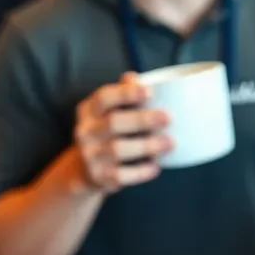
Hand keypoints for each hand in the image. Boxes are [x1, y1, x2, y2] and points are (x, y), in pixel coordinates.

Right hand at [73, 73, 172, 192]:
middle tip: (169, 117)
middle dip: (142, 119)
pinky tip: (156, 167)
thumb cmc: (108, 131)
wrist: (84, 169)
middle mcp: (85, 131)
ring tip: (170, 142)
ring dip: (147, 145)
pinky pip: (120, 175)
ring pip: (117, 149)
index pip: (104, 97)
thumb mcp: (110, 110)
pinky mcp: (98, 177)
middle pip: (113, 123)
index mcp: (89, 110)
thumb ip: (123, 93)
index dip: (126, 93)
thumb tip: (134, 76)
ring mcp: (89, 155)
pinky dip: (140, 172)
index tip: (150, 92)